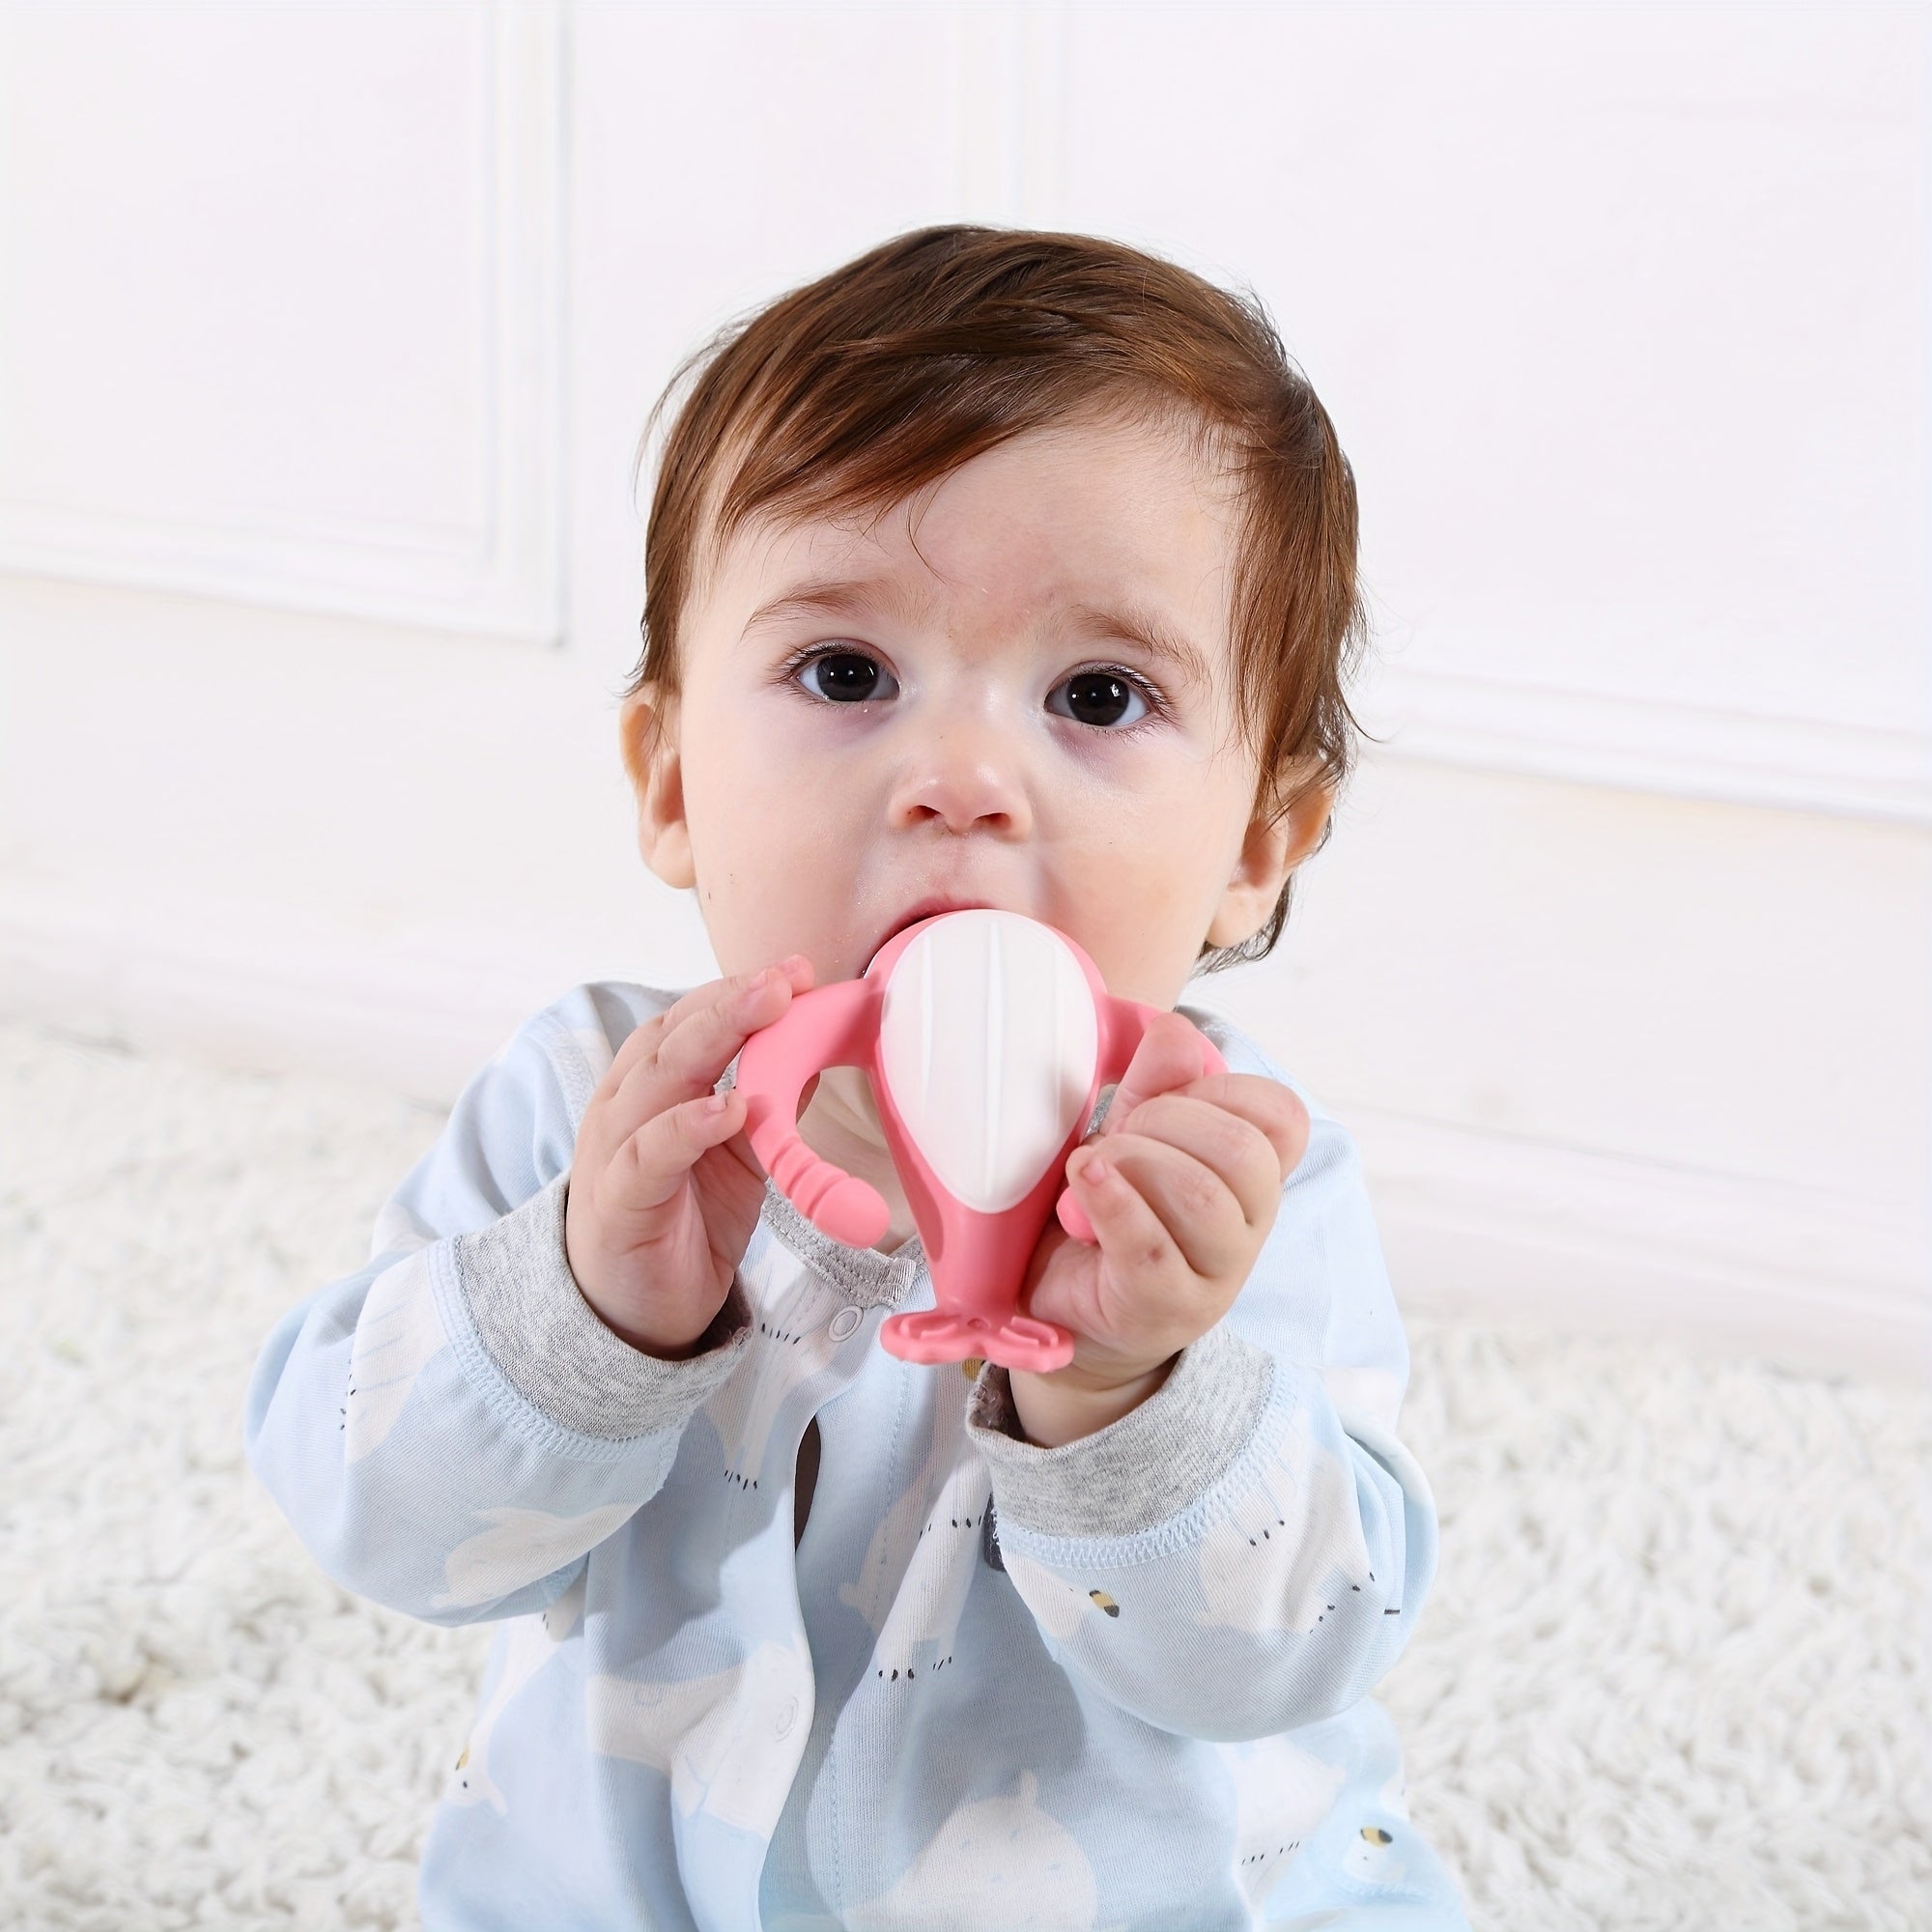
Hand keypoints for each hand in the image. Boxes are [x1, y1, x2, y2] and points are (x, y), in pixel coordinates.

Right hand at [563, 956, 815, 1356]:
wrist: (635, 1309)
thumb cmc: (684, 1216)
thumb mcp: (738, 1154)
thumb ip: (768, 1105)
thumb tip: (820, 1053)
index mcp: (650, 1086)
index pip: (688, 1020)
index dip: (737, 991)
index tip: (794, 971)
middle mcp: (625, 1106)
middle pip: (672, 1037)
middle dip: (730, 1001)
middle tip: (783, 978)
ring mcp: (613, 1151)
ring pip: (656, 1080)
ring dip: (712, 1040)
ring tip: (764, 1013)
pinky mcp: (618, 1203)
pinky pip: (649, 1155)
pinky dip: (686, 1127)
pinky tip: (726, 1109)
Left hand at [1009, 1011, 1309, 1445]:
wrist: (1061, 1306)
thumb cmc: (1103, 1214)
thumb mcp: (1128, 1137)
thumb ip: (1152, 1084)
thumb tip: (1174, 1031)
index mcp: (1250, 1176)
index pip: (1283, 1118)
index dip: (1221, 1091)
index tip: (1164, 1099)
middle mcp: (1248, 1227)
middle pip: (1243, 1153)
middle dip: (1168, 1121)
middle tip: (1115, 1137)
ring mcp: (1214, 1276)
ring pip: (1204, 1197)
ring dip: (1134, 1162)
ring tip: (1089, 1167)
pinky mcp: (1165, 1309)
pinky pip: (1153, 1247)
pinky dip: (1113, 1201)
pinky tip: (1085, 1179)